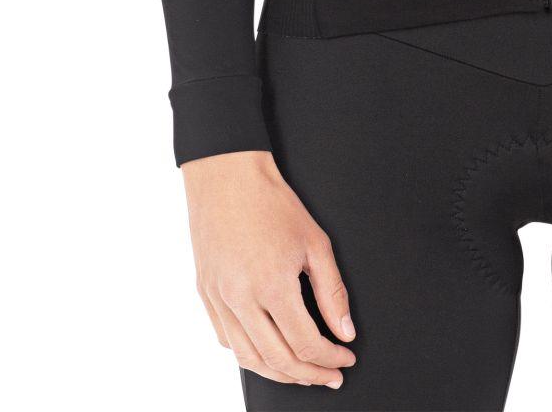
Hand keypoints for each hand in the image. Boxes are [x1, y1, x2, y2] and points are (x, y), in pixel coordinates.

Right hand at [182, 148, 356, 388]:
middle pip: (279, 360)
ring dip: (280, 374)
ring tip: (303, 373)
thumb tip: (345, 332)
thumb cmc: (273, 204)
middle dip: (310, 375)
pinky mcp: (206, 295)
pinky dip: (251, 356)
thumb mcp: (315, 242)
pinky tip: (269, 353)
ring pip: (249, 359)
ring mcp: (218, 300)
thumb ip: (332, 292)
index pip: (306, 344)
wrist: (228, 177)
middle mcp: (241, 300)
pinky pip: (228, 341)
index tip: (345, 359)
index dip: (330, 359)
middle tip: (330, 375)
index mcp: (272, 286)